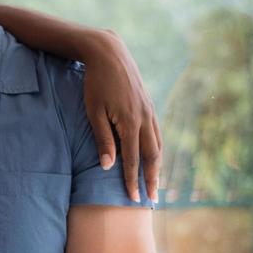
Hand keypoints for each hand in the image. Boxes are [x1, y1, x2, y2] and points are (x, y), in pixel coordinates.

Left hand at [80, 29, 161, 203]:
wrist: (109, 53)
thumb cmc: (96, 83)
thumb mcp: (94, 112)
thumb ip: (103, 140)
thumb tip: (108, 167)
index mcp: (130, 122)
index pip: (133, 160)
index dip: (132, 181)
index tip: (133, 199)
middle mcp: (145, 118)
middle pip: (152, 156)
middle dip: (152, 179)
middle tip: (152, 199)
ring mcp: (149, 111)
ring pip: (158, 145)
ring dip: (158, 167)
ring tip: (156, 184)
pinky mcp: (149, 105)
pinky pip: (157, 133)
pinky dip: (157, 149)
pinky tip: (155, 158)